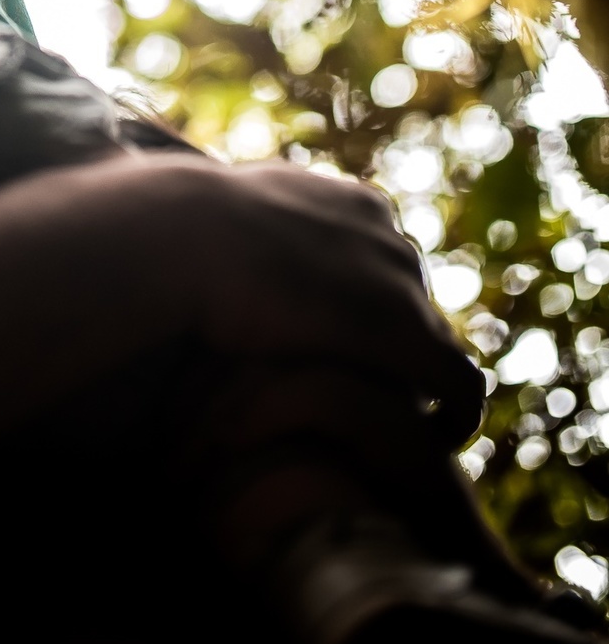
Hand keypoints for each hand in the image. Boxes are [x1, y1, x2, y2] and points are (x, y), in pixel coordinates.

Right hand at [164, 158, 482, 446]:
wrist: (188, 239)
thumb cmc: (185, 235)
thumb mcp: (227, 218)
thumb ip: (249, 233)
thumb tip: (219, 245)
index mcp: (352, 201)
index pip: (381, 259)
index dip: (366, 307)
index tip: (345, 346)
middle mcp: (387, 231)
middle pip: (411, 299)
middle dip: (396, 343)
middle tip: (372, 393)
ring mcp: (402, 278)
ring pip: (436, 341)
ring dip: (422, 381)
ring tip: (401, 424)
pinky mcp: (407, 330)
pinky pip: (458, 382)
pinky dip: (456, 415)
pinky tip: (436, 442)